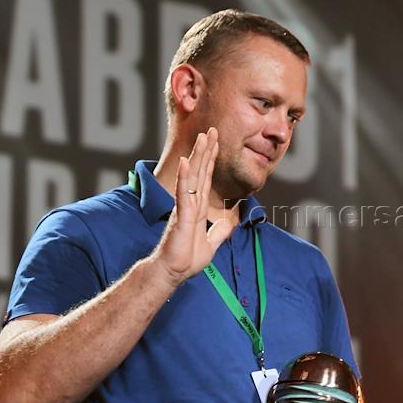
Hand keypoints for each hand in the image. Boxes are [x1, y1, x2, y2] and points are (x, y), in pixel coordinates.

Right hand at [154, 128, 233, 282]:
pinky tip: (187, 161)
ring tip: (203, 137)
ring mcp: (185, 207)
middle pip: (201, 171)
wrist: (174, 272)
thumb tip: (229, 223)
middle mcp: (191, 203)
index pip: (206, 178)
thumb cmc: (186, 259)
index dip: (211, 160)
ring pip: (193, 177)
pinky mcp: (181, 216)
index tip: (215, 142)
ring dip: (198, 156)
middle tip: (212, 130)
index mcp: (198, 207)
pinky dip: (186, 177)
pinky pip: (184, 193)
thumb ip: (219, 232)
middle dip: (207, 150)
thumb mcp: (210, 244)